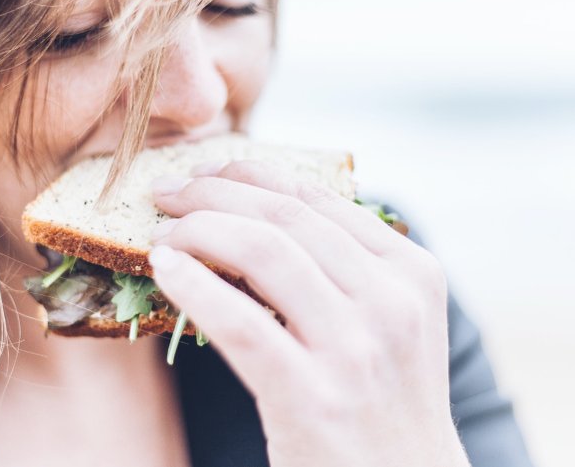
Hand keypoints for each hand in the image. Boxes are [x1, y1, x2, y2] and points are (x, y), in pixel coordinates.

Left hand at [148, 161, 470, 466]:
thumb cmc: (382, 402)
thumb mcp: (389, 323)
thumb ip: (345, 267)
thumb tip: (258, 213)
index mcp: (411, 271)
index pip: (316, 197)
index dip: (249, 175)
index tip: (206, 173)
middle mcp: (391, 300)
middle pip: (284, 217)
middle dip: (214, 194)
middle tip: (168, 194)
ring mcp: (355, 349)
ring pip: (263, 252)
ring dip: (198, 231)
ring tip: (163, 234)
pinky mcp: (312, 397)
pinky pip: (239, 322)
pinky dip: (193, 286)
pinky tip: (164, 269)